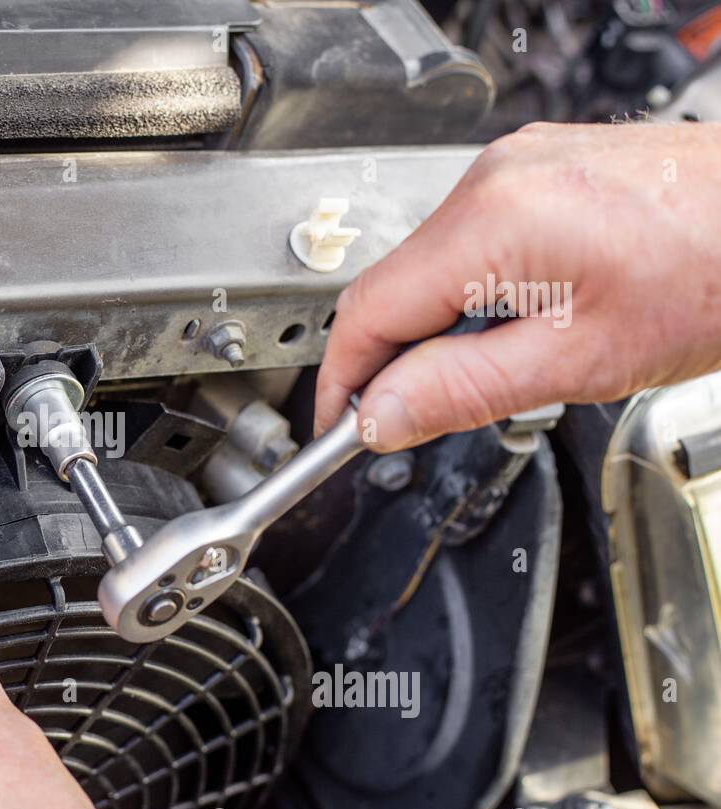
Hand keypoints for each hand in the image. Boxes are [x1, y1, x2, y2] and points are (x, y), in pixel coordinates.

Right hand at [315, 121, 720, 451]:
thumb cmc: (715, 275)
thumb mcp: (578, 362)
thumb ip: (461, 390)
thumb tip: (380, 417)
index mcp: (491, 222)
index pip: (367, 311)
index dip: (344, 381)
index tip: (341, 427)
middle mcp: (493, 178)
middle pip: (395, 286)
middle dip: (393, 359)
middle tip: (411, 420)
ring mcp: (517, 166)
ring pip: (431, 265)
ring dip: (436, 327)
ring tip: (494, 368)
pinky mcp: (541, 170)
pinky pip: (471, 240)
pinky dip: (472, 292)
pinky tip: (519, 321)